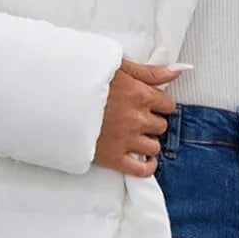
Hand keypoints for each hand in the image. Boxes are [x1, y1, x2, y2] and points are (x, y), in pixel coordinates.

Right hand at [93, 59, 184, 176]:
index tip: (149, 105)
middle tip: (137, 119)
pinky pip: (141, 169)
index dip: (160, 105)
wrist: (56, 99)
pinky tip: (143, 160)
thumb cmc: (87, 79)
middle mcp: (137, 119)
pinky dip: (146, 166)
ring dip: (148, 142)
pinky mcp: (114, 157)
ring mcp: (126, 140)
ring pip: (154, 147)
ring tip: (135, 136)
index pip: (168, 105)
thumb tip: (182, 70)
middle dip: (152, 122)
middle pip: (161, 126)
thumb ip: (152, 72)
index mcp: (140, 95)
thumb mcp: (120, 67)